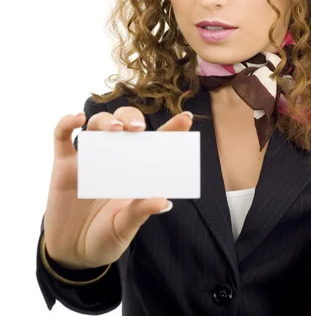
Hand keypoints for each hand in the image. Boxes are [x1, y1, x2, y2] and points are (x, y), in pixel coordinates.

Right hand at [43, 106, 193, 268]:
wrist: (73, 253)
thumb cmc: (106, 238)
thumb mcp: (125, 227)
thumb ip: (141, 212)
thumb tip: (164, 202)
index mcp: (136, 170)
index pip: (156, 143)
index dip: (171, 129)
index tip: (186, 118)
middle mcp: (114, 158)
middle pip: (124, 124)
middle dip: (132, 119)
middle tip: (139, 129)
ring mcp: (89, 159)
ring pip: (97, 124)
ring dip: (106, 120)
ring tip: (115, 130)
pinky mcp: (63, 165)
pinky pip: (61, 137)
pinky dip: (66, 123)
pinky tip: (77, 119)